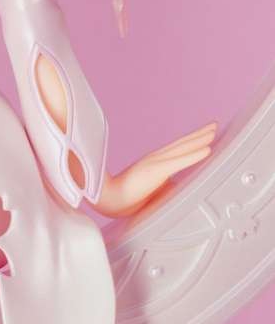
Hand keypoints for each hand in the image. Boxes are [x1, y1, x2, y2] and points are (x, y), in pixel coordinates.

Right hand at [92, 121, 217, 217]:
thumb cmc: (127, 199)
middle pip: (182, 143)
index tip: (206, 134)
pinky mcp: (157, 170)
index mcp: (155, 163)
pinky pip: (180, 161)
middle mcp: (157, 158)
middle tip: (214, 125)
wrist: (108, 198)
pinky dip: (195, 155)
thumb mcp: (151, 192)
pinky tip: (207, 150)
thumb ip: (165, 188)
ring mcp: (156, 163)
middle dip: (200, 134)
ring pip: (183, 148)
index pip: (177, 149)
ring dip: (200, 139)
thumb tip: (177, 190)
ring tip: (213, 131)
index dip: (192, 141)